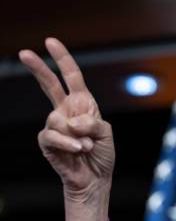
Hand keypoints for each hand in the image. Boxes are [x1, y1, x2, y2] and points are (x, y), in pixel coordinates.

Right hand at [19, 38, 114, 220]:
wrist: (95, 179)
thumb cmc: (101, 155)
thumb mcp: (105, 134)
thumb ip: (92, 122)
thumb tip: (71, 120)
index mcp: (83, 105)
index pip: (72, 78)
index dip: (63, 60)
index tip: (50, 42)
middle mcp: (66, 111)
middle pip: (50, 85)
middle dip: (39, 69)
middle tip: (25, 53)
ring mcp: (55, 126)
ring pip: (58, 119)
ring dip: (78, 135)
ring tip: (87, 147)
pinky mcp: (47, 142)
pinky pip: (53, 135)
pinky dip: (69, 143)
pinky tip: (79, 150)